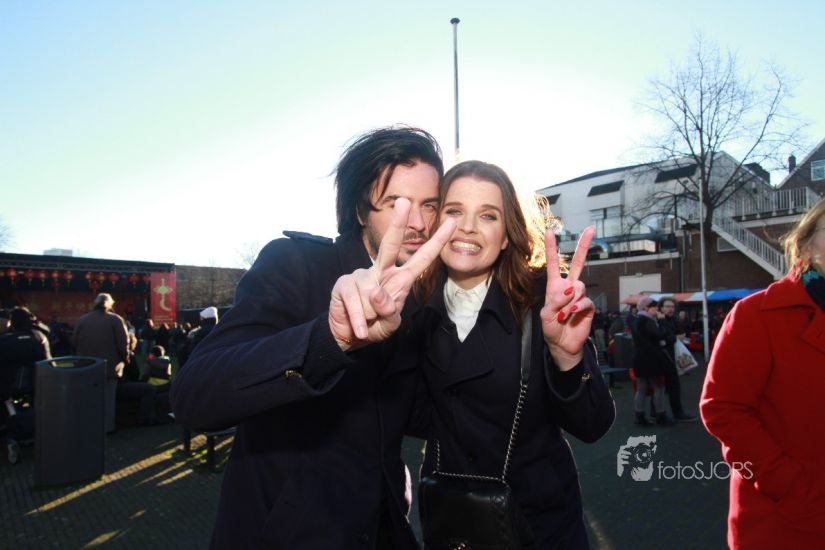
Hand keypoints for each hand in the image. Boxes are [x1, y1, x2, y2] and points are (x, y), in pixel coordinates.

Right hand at [329, 198, 455, 350]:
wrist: (348, 336)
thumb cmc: (374, 326)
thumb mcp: (390, 325)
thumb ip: (390, 312)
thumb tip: (377, 293)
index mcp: (400, 280)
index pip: (422, 259)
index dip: (437, 242)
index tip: (452, 223)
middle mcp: (382, 272)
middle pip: (391, 245)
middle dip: (398, 224)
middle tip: (404, 202)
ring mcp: (362, 275)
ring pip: (372, 294)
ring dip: (371, 316)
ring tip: (367, 323)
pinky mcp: (344, 284)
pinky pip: (356, 302)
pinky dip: (358, 320)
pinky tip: (357, 327)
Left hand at [540, 225, 594, 370]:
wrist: (563, 345)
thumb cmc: (551, 328)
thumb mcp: (546, 315)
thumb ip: (555, 301)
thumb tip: (570, 289)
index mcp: (554, 285)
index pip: (553, 263)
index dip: (552, 247)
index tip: (550, 230)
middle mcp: (568, 287)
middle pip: (578, 263)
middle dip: (584, 245)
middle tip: (591, 228)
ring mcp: (580, 296)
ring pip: (579, 287)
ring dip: (569, 300)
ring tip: (563, 314)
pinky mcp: (589, 306)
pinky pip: (585, 300)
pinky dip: (576, 307)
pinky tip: (571, 315)